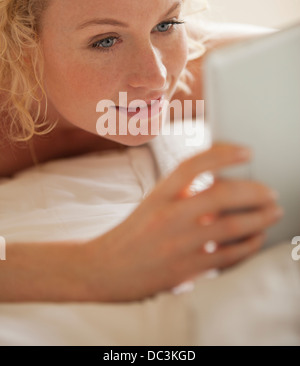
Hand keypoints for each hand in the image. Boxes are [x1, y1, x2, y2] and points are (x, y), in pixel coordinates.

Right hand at [84, 143, 281, 301]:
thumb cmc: (131, 234)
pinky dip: (249, 246)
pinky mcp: (186, 269)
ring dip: (259, 218)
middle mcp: (169, 216)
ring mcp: (178, 244)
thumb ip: (181, 193)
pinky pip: (227, 256)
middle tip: (271, 191)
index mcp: (158, 195)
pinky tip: (257, 239)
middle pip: (221, 195)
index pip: (193, 165)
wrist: (103, 269)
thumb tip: (220, 185)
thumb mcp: (151, 204)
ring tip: (274, 211)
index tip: (247, 151)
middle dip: (253, 191)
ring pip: (231, 227)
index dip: (222, 154)